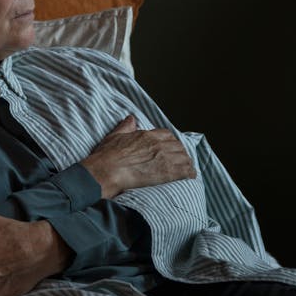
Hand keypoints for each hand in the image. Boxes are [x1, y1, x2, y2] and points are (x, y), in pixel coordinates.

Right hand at [82, 115, 196, 199]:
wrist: (106, 171)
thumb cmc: (107, 156)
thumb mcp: (115, 136)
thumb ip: (125, 127)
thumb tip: (131, 118)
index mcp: (147, 135)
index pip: (167, 135)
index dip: (169, 142)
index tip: (169, 148)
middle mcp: (158, 145)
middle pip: (178, 146)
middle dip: (179, 153)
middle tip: (178, 160)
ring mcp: (164, 158)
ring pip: (184, 158)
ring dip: (185, 163)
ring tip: (185, 169)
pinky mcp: (166, 173)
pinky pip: (185, 171)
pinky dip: (189, 173)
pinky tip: (189, 177)